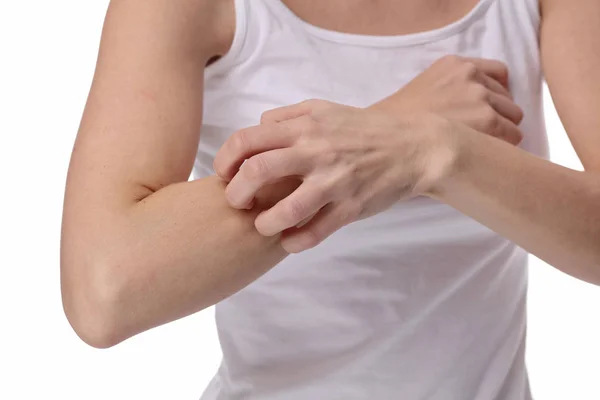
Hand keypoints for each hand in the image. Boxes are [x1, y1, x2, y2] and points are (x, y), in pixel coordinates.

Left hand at [214, 102, 457, 252]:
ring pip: (286, 210)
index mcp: (304, 127)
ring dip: (264, 224)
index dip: (226, 159)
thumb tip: (256, 129)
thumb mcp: (322, 109)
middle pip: (258, 173)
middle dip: (237, 193)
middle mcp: (316, 152)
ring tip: (263, 226)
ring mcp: (335, 182)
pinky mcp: (352, 208)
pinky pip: (316, 233)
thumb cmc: (361, 128)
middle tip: (237, 203)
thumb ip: (285, 117)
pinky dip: (295, 242)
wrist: (412, 145)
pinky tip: (288, 241)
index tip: (225, 175)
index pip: (247, 140)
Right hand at [371, 55, 523, 144]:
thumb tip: (472, 106)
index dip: (493, 96)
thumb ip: (451, 88)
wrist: (391, 142)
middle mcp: (471, 75)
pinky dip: (506, 145)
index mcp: (454, 64)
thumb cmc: (401, 125)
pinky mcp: (488, 121)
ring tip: (482, 148)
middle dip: (498, 115)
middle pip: (507, 98)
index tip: (482, 113)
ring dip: (503, 132)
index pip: (497, 74)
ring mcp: (481, 97)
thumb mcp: (424, 89)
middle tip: (479, 135)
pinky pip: (514, 135)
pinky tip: (489, 154)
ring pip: (513, 117)